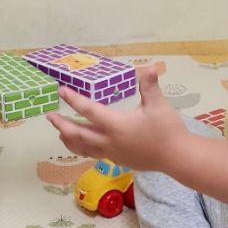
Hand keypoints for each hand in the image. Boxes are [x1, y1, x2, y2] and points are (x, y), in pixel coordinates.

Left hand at [46, 65, 186, 171]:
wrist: (177, 157)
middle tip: (50, 116)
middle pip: (77, 133)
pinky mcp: (118, 160)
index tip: (61, 91)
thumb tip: (150, 67)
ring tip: (60, 133)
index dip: (73, 99)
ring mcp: (112, 153)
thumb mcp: (158, 105)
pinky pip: (93, 154)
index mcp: (116, 124)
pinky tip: (83, 144)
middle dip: (61, 124)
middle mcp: (109, 140)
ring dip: (69, 139)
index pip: (88, 110)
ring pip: (83, 148)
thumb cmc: (167, 130)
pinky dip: (83, 148)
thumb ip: (149, 86)